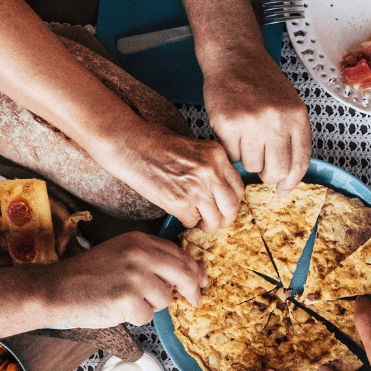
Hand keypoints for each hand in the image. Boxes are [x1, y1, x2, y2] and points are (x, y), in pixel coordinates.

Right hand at [50, 231, 206, 327]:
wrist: (56, 288)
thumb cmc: (88, 275)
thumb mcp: (121, 254)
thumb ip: (151, 259)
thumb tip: (187, 275)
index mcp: (139, 240)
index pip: (179, 254)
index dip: (195, 269)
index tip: (202, 280)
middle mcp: (139, 254)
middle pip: (184, 273)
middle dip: (193, 290)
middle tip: (195, 300)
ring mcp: (134, 276)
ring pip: (165, 299)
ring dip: (150, 305)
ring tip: (126, 299)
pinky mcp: (127, 299)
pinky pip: (147, 316)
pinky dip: (134, 318)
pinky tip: (117, 308)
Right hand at [108, 123, 243, 230]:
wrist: (132, 146)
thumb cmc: (158, 145)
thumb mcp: (196, 148)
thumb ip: (213, 167)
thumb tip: (224, 192)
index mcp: (217, 155)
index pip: (238, 187)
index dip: (234, 202)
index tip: (226, 207)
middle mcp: (211, 171)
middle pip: (232, 207)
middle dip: (226, 219)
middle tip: (217, 221)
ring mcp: (196, 188)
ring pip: (215, 220)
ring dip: (208, 225)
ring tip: (200, 222)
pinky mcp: (179, 203)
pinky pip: (192, 222)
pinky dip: (187, 222)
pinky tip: (181, 212)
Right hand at [203, 48, 310, 193]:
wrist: (235, 57)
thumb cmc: (261, 82)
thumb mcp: (289, 105)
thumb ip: (292, 136)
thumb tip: (287, 178)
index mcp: (297, 116)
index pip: (300, 162)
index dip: (291, 182)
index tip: (283, 190)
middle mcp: (277, 120)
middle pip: (276, 170)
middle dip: (268, 174)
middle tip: (261, 164)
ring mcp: (252, 122)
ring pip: (252, 166)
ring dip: (247, 158)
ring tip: (246, 136)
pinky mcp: (228, 124)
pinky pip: (231, 155)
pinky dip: (231, 149)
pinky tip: (233, 130)